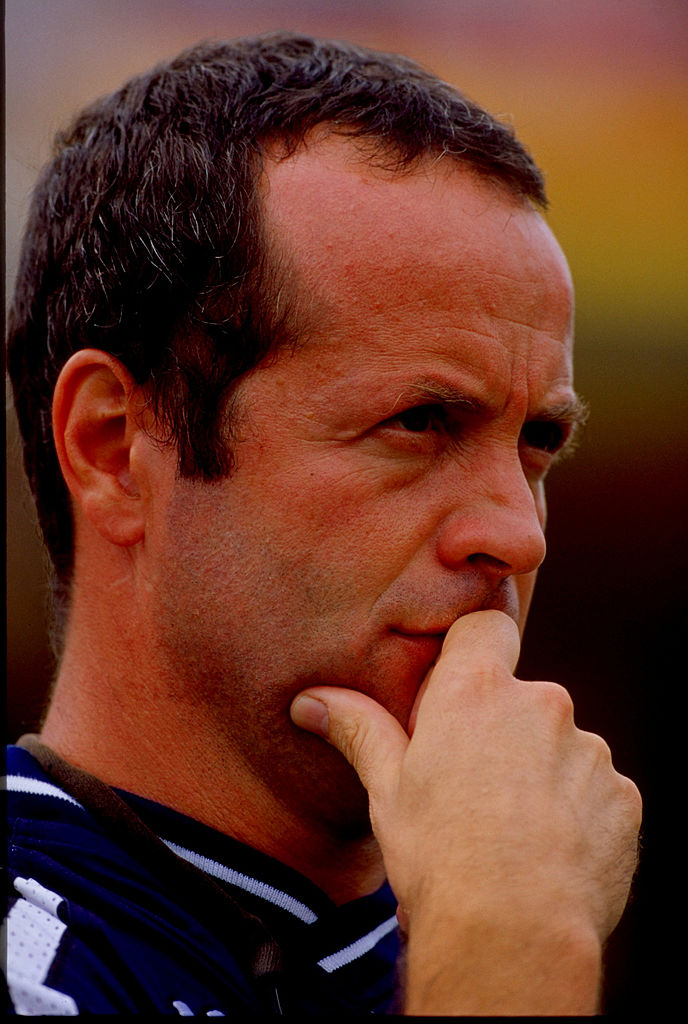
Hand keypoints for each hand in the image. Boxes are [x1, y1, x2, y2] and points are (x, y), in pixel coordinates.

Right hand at [290, 610, 640, 1014]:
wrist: (512, 935)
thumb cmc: (438, 856)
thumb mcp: (387, 789)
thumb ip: (358, 729)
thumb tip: (309, 701)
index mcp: (477, 691)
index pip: (486, 625)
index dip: (473, 649)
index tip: (459, 688)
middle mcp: (541, 704)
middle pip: (522, 697)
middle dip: (503, 730)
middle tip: (474, 786)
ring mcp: (589, 750)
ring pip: (561, 747)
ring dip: (543, 774)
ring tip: (513, 832)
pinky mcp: (623, 796)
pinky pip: (597, 791)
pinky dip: (579, 813)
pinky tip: (551, 853)